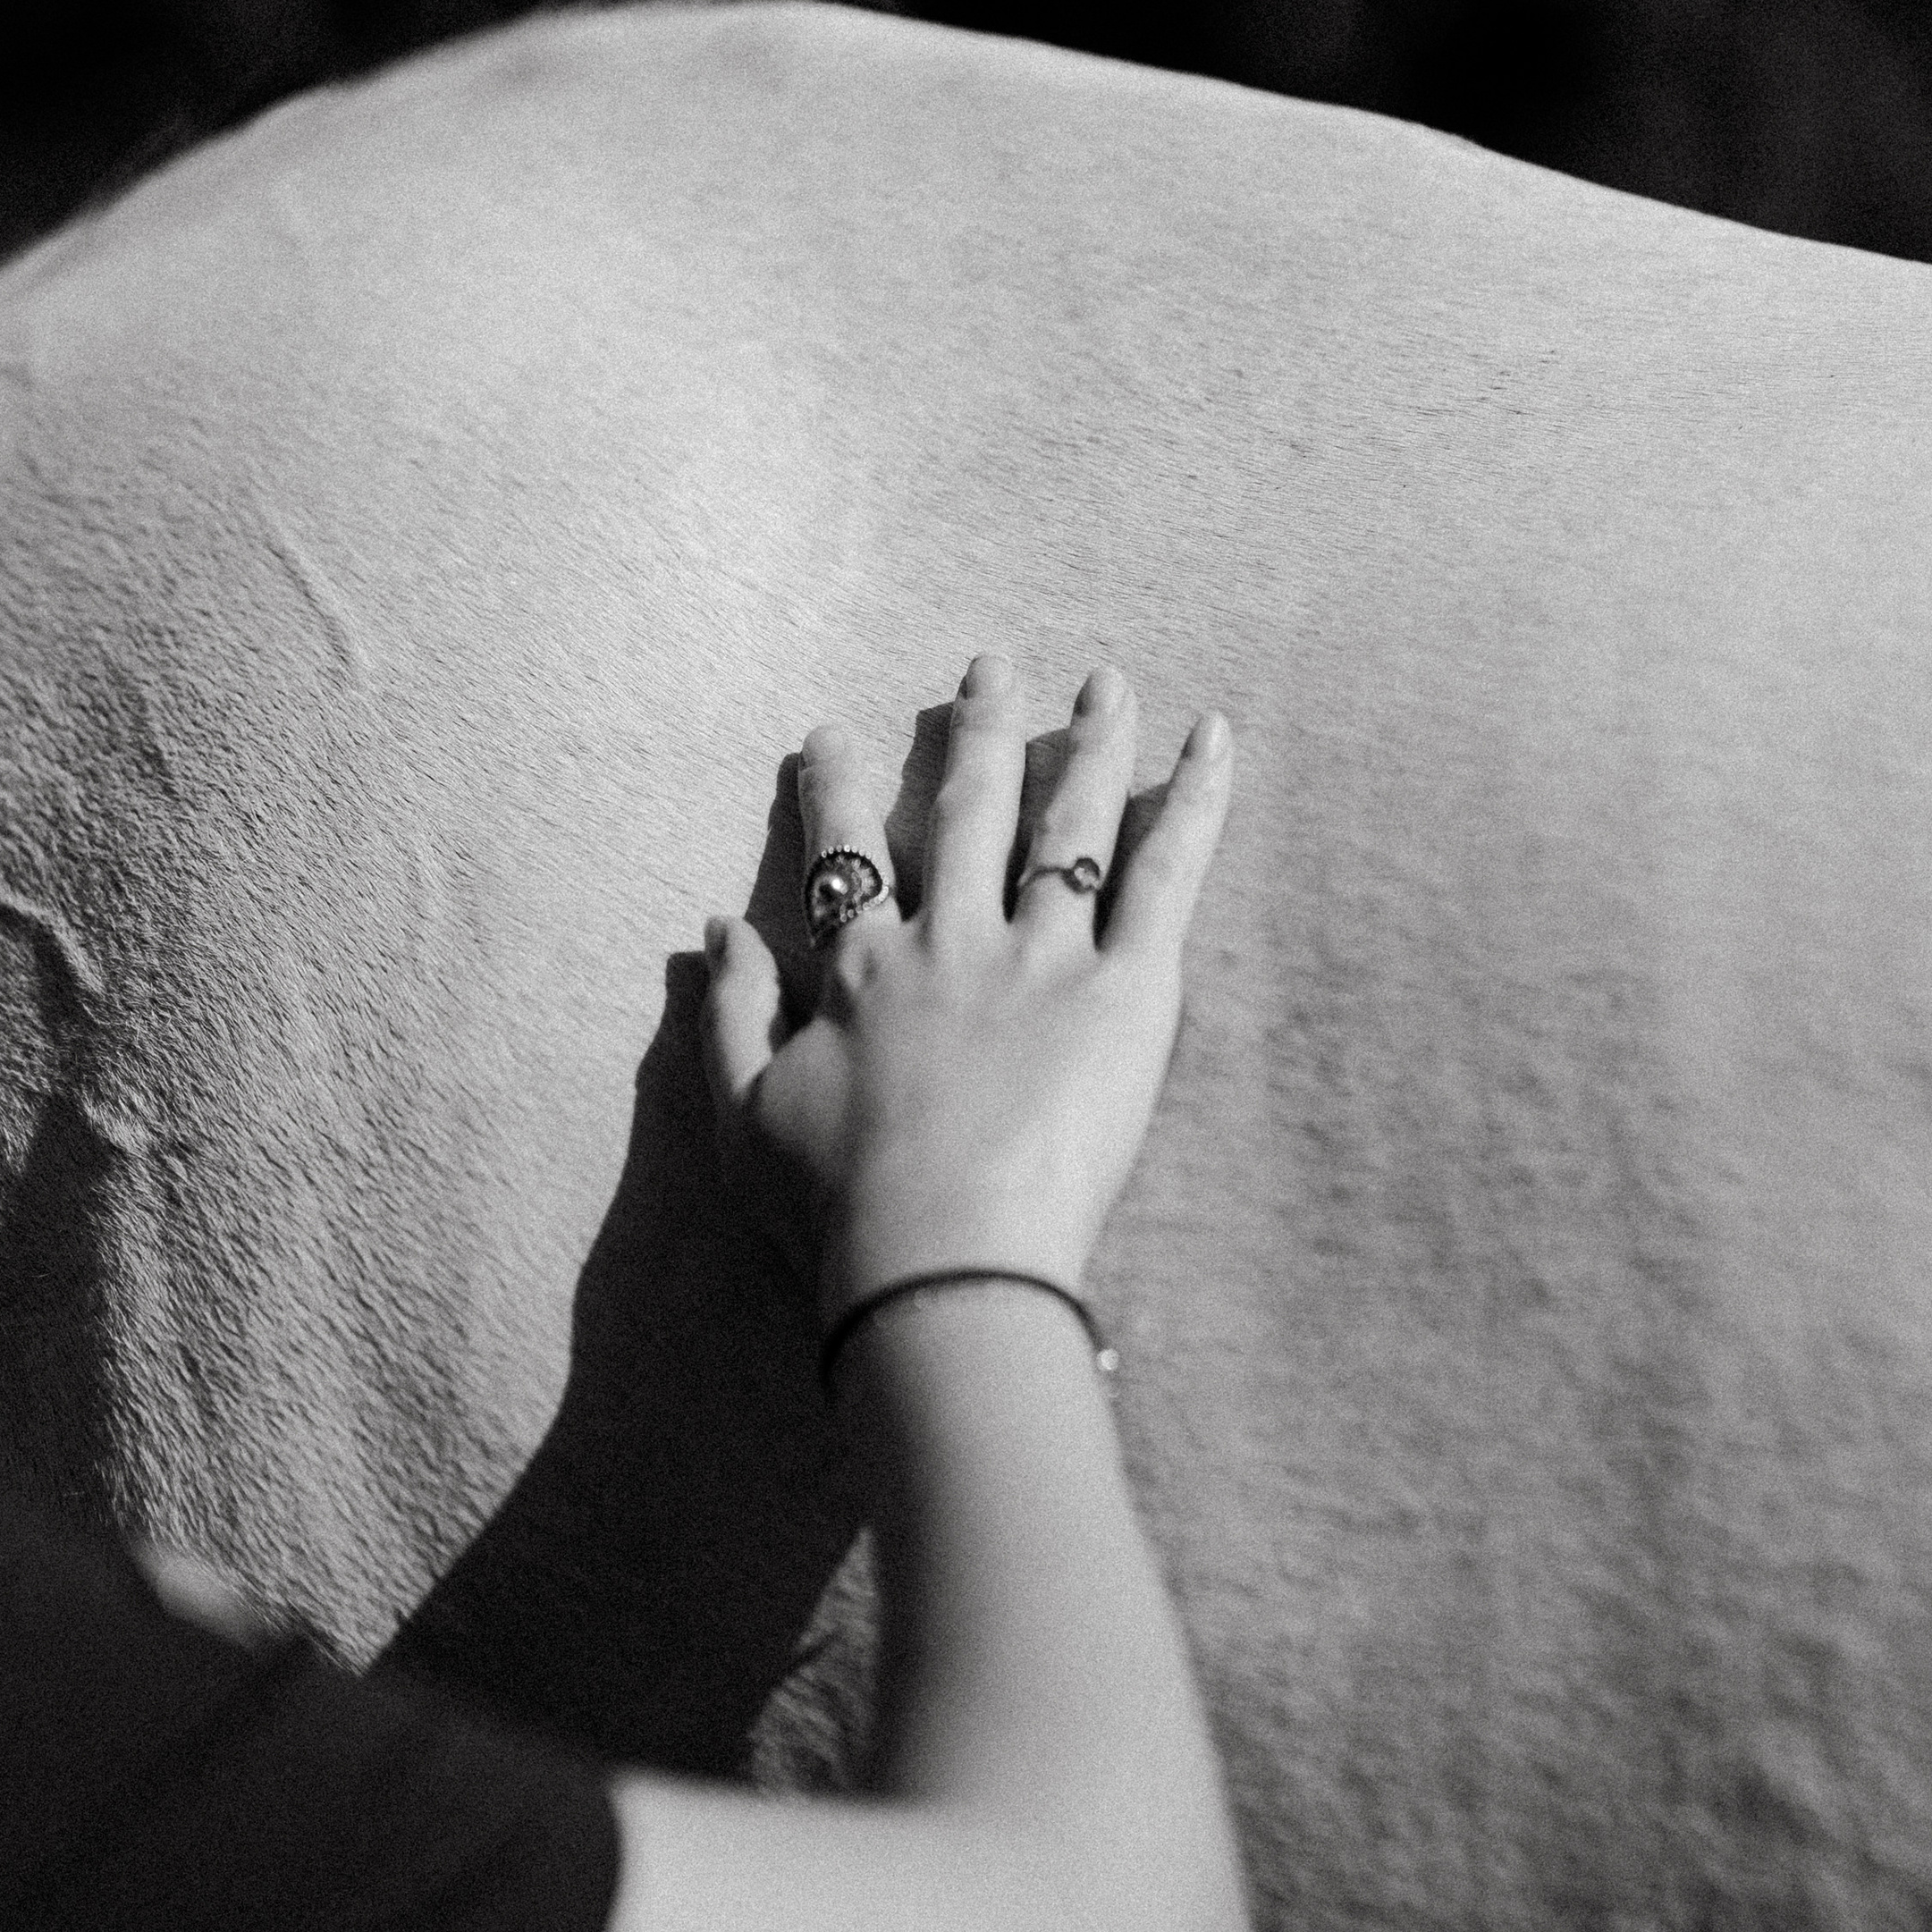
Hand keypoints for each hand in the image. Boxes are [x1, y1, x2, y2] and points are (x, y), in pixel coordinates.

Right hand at [702, 654, 1233, 1325]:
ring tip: (1110, 685)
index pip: (844, 859)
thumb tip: (716, 931)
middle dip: (977, 734)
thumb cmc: (834, 1214)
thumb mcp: (740, 1118)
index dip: (834, 793)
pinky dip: (1194, 802)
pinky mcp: (1127, 992)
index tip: (828, 737)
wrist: (939, 1264)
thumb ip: (730, 1016)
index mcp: (861, 973)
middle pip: (967, 814)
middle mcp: (953, 942)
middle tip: (990, 667)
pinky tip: (1214, 739)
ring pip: (1069, 825)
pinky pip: (1166, 875)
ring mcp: (1043, 959)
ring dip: (1089, 744)